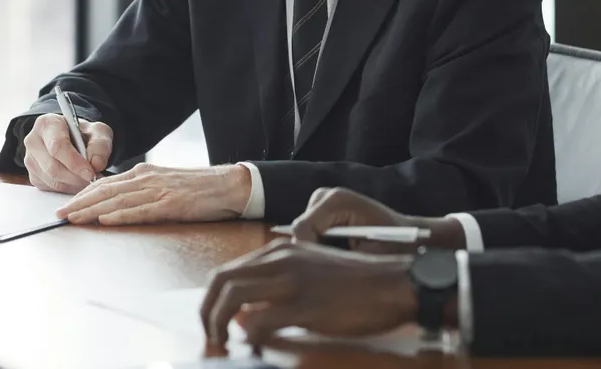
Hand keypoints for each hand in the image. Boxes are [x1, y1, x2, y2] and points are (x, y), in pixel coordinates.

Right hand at [23, 113, 112, 192]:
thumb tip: (96, 164)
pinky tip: (78, 182)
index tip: (91, 172)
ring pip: (51, 180)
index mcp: (47, 124)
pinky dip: (67, 188)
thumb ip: (100, 145)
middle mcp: (33, 141)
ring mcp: (30, 160)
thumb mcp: (98, 132)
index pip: (57, 146)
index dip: (74, 162)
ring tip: (89, 180)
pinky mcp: (33, 175)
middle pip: (52, 167)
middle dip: (76, 177)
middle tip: (94, 179)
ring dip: (73, 184)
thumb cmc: (84, 134)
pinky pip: (50, 188)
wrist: (74, 140)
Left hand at [56, 163, 251, 224]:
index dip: (83, 195)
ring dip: (92, 211)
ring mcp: (160, 191)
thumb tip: (117, 203)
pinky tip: (106, 220)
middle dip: (79, 203)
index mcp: (145, 173)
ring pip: (118, 201)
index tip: (65, 205)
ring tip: (73, 219)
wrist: (230, 185)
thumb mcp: (165, 184)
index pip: (106, 184)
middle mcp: (148, 178)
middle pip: (106, 191)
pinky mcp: (172, 205)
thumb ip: (142, 191)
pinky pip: (141, 211)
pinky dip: (121, 216)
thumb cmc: (198, 188)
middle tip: (58, 214)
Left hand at [200, 239, 416, 345]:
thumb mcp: (311, 271)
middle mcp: (282, 260)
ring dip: (219, 325)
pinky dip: (249, 338)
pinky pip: (260, 322)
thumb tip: (243, 315)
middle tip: (209, 336)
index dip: (212, 300)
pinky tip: (253, 348)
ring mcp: (293, 282)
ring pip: (233, 299)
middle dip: (207, 312)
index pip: (227, 272)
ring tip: (221, 344)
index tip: (213, 322)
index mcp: (281, 251)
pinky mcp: (306, 307)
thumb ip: (277, 283)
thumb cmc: (355, 283)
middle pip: (221, 282)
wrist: (393, 283)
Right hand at [290, 187, 465, 252]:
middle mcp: (327, 195)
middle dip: (313, 253)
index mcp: (337, 201)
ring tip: (344, 260)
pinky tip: (342, 255)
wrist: (415, 238)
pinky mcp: (327, 210)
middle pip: (300, 231)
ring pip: (304, 234)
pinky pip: (312, 233)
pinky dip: (322, 247)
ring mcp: (326, 200)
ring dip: (318, 251)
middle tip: (338, 267)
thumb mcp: (367, 259)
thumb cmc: (396, 248)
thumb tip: (307, 268)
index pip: (301, 230)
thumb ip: (335, 260)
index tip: (325, 273)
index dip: (308, 256)